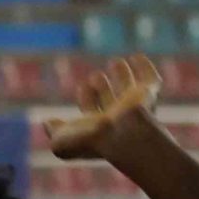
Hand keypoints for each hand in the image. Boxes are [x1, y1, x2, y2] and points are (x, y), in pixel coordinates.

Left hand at [45, 55, 163, 162]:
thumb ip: (54, 132)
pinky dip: (145, 68)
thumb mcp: (62, 142)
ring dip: (123, 75)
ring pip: (130, 89)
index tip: (84, 86)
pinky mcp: (147, 95)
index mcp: (99, 128)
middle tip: (96, 76)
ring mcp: (134, 106)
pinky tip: (138, 57)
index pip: (94, 111)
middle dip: (103, 88)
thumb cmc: (92, 141)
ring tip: (116, 62)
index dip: (88, 98)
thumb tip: (48, 123)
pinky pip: (150, 80)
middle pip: (112, 100)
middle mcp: (117, 117)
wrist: (122, 137)